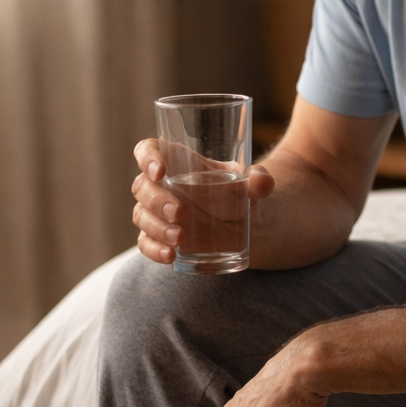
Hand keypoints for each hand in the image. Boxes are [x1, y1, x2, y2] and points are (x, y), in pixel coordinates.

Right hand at [131, 139, 274, 265]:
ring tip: (181, 239)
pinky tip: (170, 256)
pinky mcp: (160, 237)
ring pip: (141, 216)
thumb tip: (263, 184)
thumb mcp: (251, 183)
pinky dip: (154, 250)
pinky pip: (146, 243)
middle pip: (142, 186)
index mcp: (178, 161)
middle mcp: (163, 185)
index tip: (160, 171)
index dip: (147, 157)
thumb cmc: (241, 192)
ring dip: (157, 227)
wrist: (248, 225)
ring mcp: (157, 212)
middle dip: (156, 200)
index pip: (149, 150)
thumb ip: (258, 181)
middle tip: (180, 213)